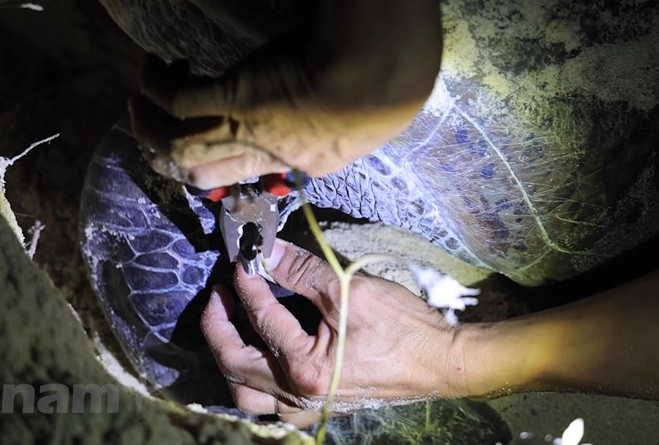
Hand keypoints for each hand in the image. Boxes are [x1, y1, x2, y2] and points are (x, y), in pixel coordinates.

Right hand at [130, 0, 441, 188]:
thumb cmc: (384, 93)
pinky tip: (154, 65)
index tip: (198, 152)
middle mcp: (260, 154)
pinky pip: (178, 100)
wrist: (377, 70)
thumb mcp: (360, 132)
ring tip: (139, 102)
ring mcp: (242, 126)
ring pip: (175, 144)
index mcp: (294, 165)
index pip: (239, 182)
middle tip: (152, 131)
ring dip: (148, 125)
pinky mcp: (232, 94)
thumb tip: (329, 130)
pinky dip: (157, 85)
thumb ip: (335, 137)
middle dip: (164, 157)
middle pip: (195, 174)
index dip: (210, 174)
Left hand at [200, 239, 466, 425]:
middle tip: (219, 293)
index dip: (245, 282)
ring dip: (229, 358)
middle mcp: (298, 395)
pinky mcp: (316, 407)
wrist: (440, 362)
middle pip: (233, 363)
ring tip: (231, 324)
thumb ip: (302, 271)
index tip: (242, 257)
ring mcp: (306, 407)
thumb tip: (267, 251)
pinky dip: (252, 378)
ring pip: (244, 393)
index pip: (259, 318)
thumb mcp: (349, 290)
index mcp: (305, 368)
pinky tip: (257, 353)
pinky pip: (267, 402)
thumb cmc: (403, 328)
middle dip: (218, 324)